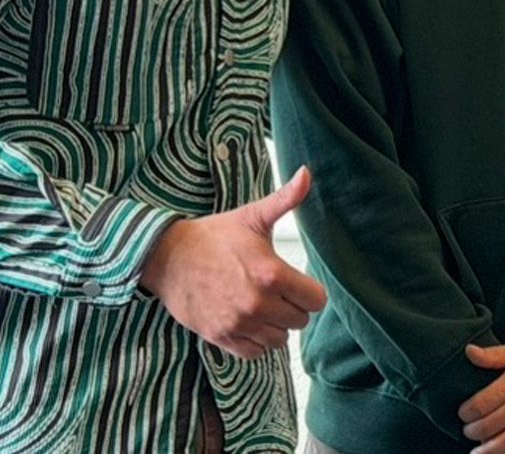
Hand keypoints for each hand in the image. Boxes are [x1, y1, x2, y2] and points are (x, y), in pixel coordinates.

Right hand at [138, 166, 327, 359]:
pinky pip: (254, 353)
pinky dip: (257, 342)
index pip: (316, 300)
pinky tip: (251, 323)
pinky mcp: (220, 337)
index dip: (311, 292)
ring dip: (276, 326)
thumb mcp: (252, 216)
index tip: (300, 284)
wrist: (166, 258)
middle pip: (299, 320)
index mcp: (271, 274)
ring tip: (265, 307)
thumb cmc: (213, 236)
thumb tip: (306, 173)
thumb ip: (286, 199)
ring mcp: (238, 323)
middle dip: (294, 307)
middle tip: (280, 293)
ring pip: (279, 340)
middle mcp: (257, 303)